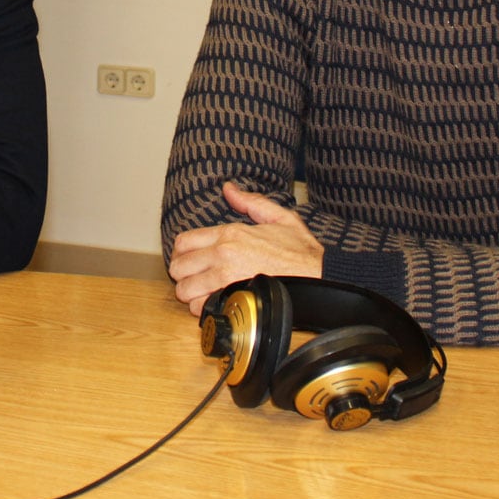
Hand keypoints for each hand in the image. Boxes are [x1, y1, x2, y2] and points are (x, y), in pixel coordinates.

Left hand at [166, 181, 322, 315]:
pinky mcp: (233, 299)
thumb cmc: (301, 252)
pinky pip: (201, 308)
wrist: (320, 277)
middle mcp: (223, 254)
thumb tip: (228, 189)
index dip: (182, 253)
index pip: (183, 242)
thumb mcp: (280, 218)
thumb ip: (251, 202)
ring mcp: (226, 279)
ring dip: (192, 294)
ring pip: (185, 290)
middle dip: (184, 274)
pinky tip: (216, 305)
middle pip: (178, 267)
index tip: (190, 261)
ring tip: (204, 293)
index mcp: (229, 233)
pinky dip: (205, 309)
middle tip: (195, 278)